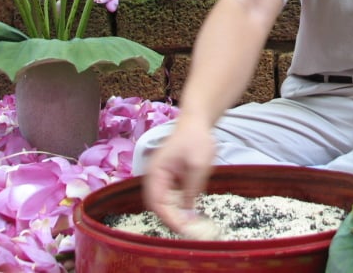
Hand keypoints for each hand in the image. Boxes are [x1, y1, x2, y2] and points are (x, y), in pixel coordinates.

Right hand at [141, 117, 214, 234]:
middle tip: (189, 230)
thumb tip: (188, 216)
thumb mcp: (198, 165)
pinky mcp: (169, 178)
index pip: (157, 203)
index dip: (169, 219)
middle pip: (157, 205)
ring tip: (191, 225)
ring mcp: (161, 177)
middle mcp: (154, 177)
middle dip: (172, 219)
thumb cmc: (196, 138)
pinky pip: (170, 196)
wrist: (197, 121)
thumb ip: (191, 190)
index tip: (185, 229)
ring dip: (175, 214)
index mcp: (155, 172)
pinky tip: (191, 212)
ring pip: (163, 203)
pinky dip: (179, 206)